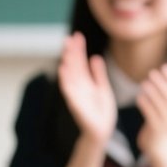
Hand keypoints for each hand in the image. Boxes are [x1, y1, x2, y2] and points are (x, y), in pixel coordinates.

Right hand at [58, 32, 117, 146]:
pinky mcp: (76, 105)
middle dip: (71, 52)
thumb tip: (95, 57)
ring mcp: (76, 95)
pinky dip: (65, 81)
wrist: (101, 131)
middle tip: (69, 38)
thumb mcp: (102, 88)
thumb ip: (98, 74)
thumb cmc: (101, 111)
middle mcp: (78, 86)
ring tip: (67, 50)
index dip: (78, 49)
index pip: (80, 61)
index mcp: (85, 81)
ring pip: (70, 76)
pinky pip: (69, 91)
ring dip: (67, 63)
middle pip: (73, 66)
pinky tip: (63, 70)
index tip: (77, 35)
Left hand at [134, 63, 166, 158]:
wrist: (157, 142)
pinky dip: (145, 106)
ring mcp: (166, 121)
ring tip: (143, 83)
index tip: (164, 66)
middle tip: (151, 72)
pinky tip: (139, 97)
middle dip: (162, 83)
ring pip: (161, 105)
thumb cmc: (163, 116)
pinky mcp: (156, 128)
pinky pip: (151, 116)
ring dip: (152, 93)